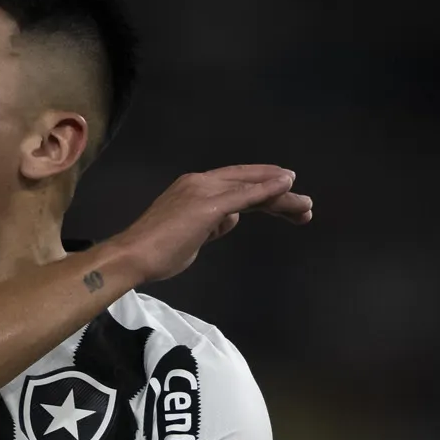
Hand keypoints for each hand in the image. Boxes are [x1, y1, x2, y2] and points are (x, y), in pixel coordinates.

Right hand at [106, 166, 311, 286]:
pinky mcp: (208, 204)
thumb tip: (230, 220)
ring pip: (251, 188)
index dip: (263, 189)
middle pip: (248, 183)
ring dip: (281, 196)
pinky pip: (244, 195)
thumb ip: (212, 226)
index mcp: (194, 189)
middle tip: (305, 207)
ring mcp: (204, 191)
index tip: (285, 196)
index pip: (236, 184)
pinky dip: (266, 190)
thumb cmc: (158, 253)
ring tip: (305, 207)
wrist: (134, 256)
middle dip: (279, 193)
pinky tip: (286, 188)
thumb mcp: (192, 237)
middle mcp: (200, 183)